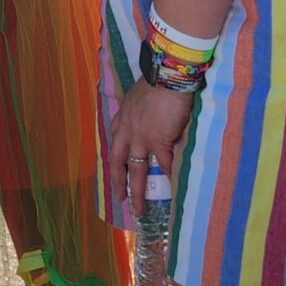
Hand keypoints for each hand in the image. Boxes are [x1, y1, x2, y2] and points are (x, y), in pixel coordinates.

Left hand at [110, 80, 195, 215]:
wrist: (167, 76)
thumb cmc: (157, 82)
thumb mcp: (141, 97)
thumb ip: (142, 112)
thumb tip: (151, 121)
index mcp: (122, 118)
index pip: (115, 143)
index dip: (116, 159)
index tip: (117, 169)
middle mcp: (126, 131)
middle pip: (118, 162)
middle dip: (118, 182)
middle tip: (120, 198)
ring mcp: (141, 138)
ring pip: (136, 170)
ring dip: (137, 191)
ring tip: (139, 208)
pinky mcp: (158, 141)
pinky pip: (163, 164)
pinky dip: (168, 175)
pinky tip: (170, 187)